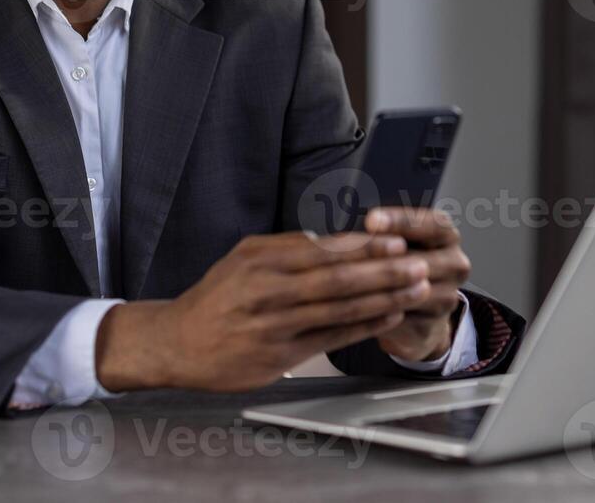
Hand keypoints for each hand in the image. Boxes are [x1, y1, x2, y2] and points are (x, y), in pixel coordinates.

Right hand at [94, 231, 430, 391]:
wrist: (176, 343)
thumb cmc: (216, 298)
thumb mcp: (243, 257)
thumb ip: (287, 247)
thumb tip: (330, 240)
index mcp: (262, 260)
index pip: (325, 250)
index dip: (366, 246)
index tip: (398, 239)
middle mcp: (268, 291)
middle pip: (338, 279)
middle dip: (385, 271)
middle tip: (418, 263)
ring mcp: (275, 326)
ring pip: (340, 309)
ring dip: (383, 299)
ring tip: (414, 288)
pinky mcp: (279, 355)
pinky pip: (331, 337)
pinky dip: (364, 326)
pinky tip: (388, 317)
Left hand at [363, 207, 471, 362]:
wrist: (417, 316)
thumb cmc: (402, 267)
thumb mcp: (399, 244)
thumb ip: (386, 234)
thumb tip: (355, 225)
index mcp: (448, 237)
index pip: (432, 223)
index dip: (401, 221)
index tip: (371, 220)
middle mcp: (455, 265)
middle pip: (423, 259)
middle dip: (386, 256)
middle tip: (354, 250)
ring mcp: (447, 298)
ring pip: (412, 291)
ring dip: (379, 286)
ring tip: (346, 278)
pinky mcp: (432, 325)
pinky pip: (401, 317)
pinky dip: (376, 311)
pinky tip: (352, 304)